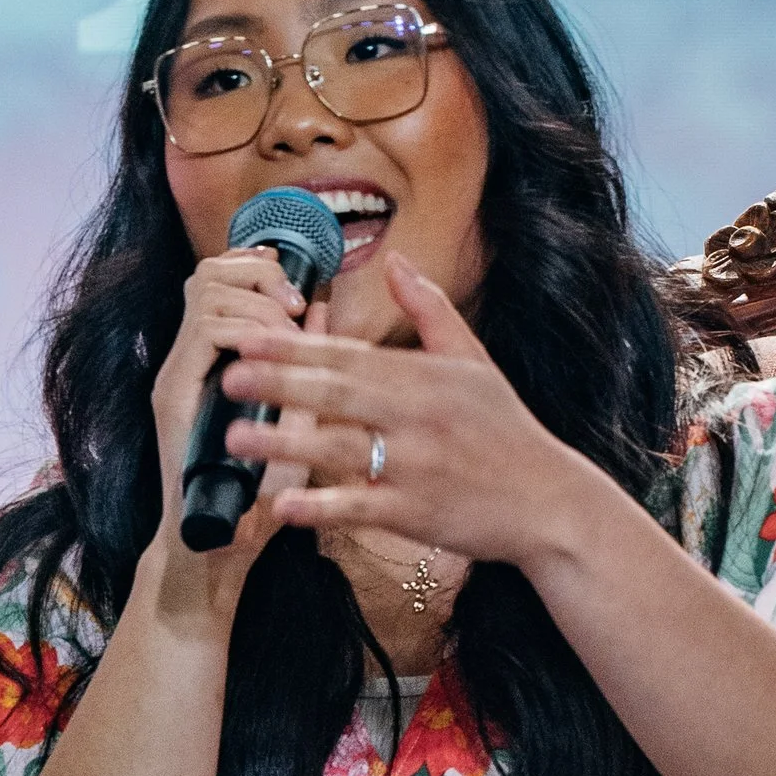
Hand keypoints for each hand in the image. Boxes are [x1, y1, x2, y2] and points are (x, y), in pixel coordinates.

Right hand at [148, 248, 323, 610]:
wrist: (221, 552)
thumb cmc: (258, 501)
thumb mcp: (295, 420)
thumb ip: (305, 365)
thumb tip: (324, 309)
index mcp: (213, 362)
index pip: (222, 281)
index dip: (259, 267)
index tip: (299, 289)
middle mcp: (189, 361)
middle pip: (209, 273)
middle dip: (259, 273)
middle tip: (296, 302)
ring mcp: (178, 376)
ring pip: (207, 291)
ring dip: (258, 301)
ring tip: (290, 328)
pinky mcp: (175, 395)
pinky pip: (207, 331)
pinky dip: (246, 328)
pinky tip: (276, 351)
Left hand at [219, 252, 587, 574]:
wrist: (549, 501)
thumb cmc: (507, 431)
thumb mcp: (476, 362)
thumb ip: (431, 312)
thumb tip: (398, 262)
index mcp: (424, 376)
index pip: (349, 354)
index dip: (295, 345)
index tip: (248, 337)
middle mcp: (416, 416)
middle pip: (337, 393)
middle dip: (279, 382)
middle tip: (226, 375)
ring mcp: (415, 466)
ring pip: (340, 449)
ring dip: (285, 442)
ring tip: (234, 438)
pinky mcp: (416, 513)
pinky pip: (360, 509)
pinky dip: (321, 507)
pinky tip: (282, 507)